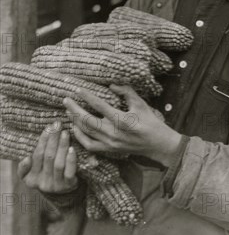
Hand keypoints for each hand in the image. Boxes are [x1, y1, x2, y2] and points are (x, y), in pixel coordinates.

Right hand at [17, 122, 78, 193]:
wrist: (64, 193)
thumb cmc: (47, 176)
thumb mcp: (32, 174)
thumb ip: (25, 167)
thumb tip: (27, 159)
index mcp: (31, 178)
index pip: (37, 155)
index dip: (43, 140)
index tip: (49, 127)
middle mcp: (43, 183)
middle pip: (48, 157)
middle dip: (53, 139)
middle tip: (58, 125)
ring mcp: (57, 185)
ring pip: (58, 163)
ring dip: (62, 146)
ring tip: (65, 133)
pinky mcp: (69, 186)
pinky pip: (69, 172)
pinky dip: (70, 160)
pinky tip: (72, 149)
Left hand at [63, 85, 182, 166]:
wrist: (157, 144)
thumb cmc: (150, 122)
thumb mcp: (141, 104)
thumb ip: (127, 92)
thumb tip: (112, 84)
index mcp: (122, 120)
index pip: (100, 105)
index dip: (87, 96)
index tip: (78, 89)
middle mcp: (113, 132)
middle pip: (87, 120)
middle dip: (74, 109)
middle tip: (65, 100)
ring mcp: (110, 143)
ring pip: (86, 132)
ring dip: (75, 121)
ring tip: (68, 111)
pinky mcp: (109, 150)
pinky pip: (89, 145)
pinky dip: (80, 137)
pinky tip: (75, 128)